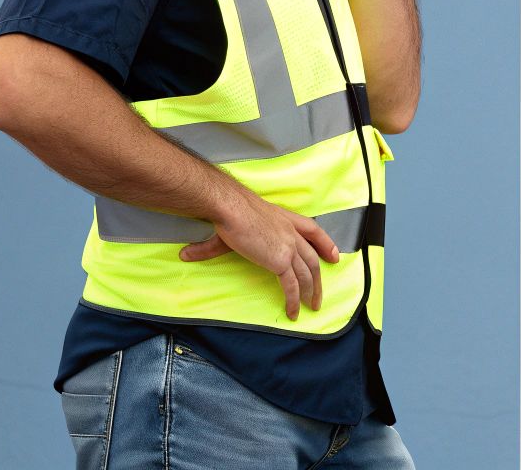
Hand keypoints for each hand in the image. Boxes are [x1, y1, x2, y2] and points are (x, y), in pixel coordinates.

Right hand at [179, 194, 341, 320]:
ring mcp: (289, 247)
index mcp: (287, 220)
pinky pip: (292, 285)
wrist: (231, 209)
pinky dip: (294, 300)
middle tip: (320, 295)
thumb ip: (211, 246)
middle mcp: (292, 233)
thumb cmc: (229, 212)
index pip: (314, 231)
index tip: (335, 257)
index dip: (326, 245)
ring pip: (306, 274)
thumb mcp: (228, 229)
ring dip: (311, 293)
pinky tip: (293, 312)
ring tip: (311, 308)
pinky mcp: (281, 261)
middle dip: (319, 279)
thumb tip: (185, 255)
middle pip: (312, 259)